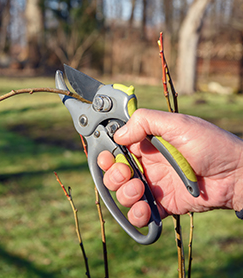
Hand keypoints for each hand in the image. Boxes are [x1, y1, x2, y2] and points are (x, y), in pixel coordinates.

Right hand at [98, 109, 242, 227]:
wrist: (237, 176)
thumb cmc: (211, 145)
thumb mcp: (178, 124)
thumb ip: (145, 122)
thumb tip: (119, 135)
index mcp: (147, 144)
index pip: (117, 148)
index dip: (108, 154)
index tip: (108, 158)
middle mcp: (148, 164)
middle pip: (115, 173)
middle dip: (114, 176)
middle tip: (127, 174)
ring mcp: (154, 185)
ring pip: (123, 194)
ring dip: (125, 194)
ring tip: (141, 190)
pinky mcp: (162, 204)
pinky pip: (141, 213)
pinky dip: (137, 214)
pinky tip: (145, 209)